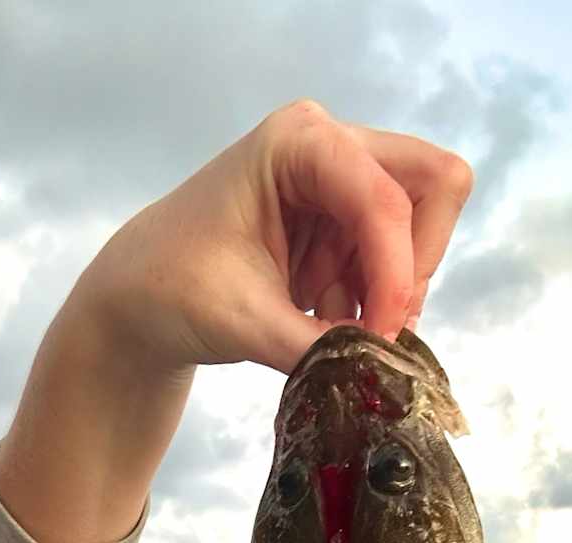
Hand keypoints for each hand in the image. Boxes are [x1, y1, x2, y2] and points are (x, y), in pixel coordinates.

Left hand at [81, 99, 473, 375]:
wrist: (140, 299)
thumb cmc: (172, 288)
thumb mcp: (243, 321)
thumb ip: (316, 346)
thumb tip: (378, 371)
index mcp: (298, 143)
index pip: (384, 198)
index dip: (396, 272)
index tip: (382, 337)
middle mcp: (330, 147)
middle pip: (432, 185)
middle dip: (413, 265)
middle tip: (381, 325)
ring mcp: (341, 184)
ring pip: (418, 230)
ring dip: (389, 291)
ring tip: (332, 328)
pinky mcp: (343, 223)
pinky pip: (394, 260)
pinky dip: (373, 302)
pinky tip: (324, 323)